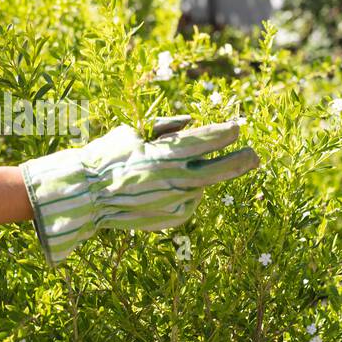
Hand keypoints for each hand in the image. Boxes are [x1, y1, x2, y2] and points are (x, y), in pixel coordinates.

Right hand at [19, 115, 259, 265]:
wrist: (85, 197)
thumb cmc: (105, 158)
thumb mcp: (132, 133)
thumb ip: (165, 129)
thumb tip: (190, 123)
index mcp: (164, 155)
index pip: (204, 141)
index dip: (224, 133)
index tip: (238, 126)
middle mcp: (173, 180)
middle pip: (216, 170)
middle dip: (239, 162)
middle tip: (256, 155)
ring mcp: (174, 202)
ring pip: (200, 186)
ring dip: (196, 176)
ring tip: (167, 173)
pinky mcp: (172, 218)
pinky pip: (187, 201)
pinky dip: (183, 193)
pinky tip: (160, 190)